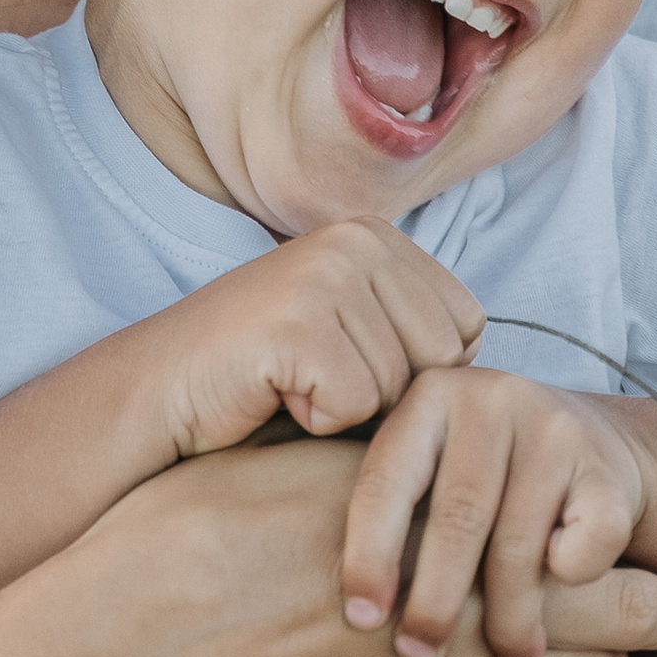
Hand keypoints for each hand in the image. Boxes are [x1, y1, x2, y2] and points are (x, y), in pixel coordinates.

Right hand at [57, 435, 656, 656]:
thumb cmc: (194, 537)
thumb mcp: (305, 468)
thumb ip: (399, 466)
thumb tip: (457, 433)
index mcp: (454, 542)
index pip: (610, 559)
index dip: (643, 552)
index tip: (639, 530)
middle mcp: (465, 631)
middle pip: (630, 637)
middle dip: (654, 615)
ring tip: (571, 631)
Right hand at [141, 221, 482, 463]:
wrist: (158, 392)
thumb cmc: (262, 379)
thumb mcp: (353, 333)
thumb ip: (415, 331)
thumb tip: (498, 381)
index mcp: (378, 236)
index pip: (467, 328)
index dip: (417, 372)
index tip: (349, 364)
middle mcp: (356, 240)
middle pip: (445, 357)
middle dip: (390, 394)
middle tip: (317, 379)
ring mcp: (325, 274)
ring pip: (401, 385)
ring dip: (348, 411)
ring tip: (291, 384)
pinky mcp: (298, 320)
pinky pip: (357, 404)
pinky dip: (316, 420)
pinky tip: (274, 395)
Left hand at [342, 372, 656, 656]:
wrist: (587, 443)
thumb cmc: (475, 479)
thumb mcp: (424, 470)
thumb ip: (384, 510)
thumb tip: (316, 603)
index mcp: (425, 400)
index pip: (386, 483)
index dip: (368, 557)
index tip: (360, 621)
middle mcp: (488, 400)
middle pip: (457, 517)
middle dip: (436, 600)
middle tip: (420, 655)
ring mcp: (553, 427)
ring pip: (522, 541)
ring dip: (509, 616)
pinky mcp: (608, 464)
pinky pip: (588, 540)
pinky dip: (573, 578)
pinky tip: (557, 603)